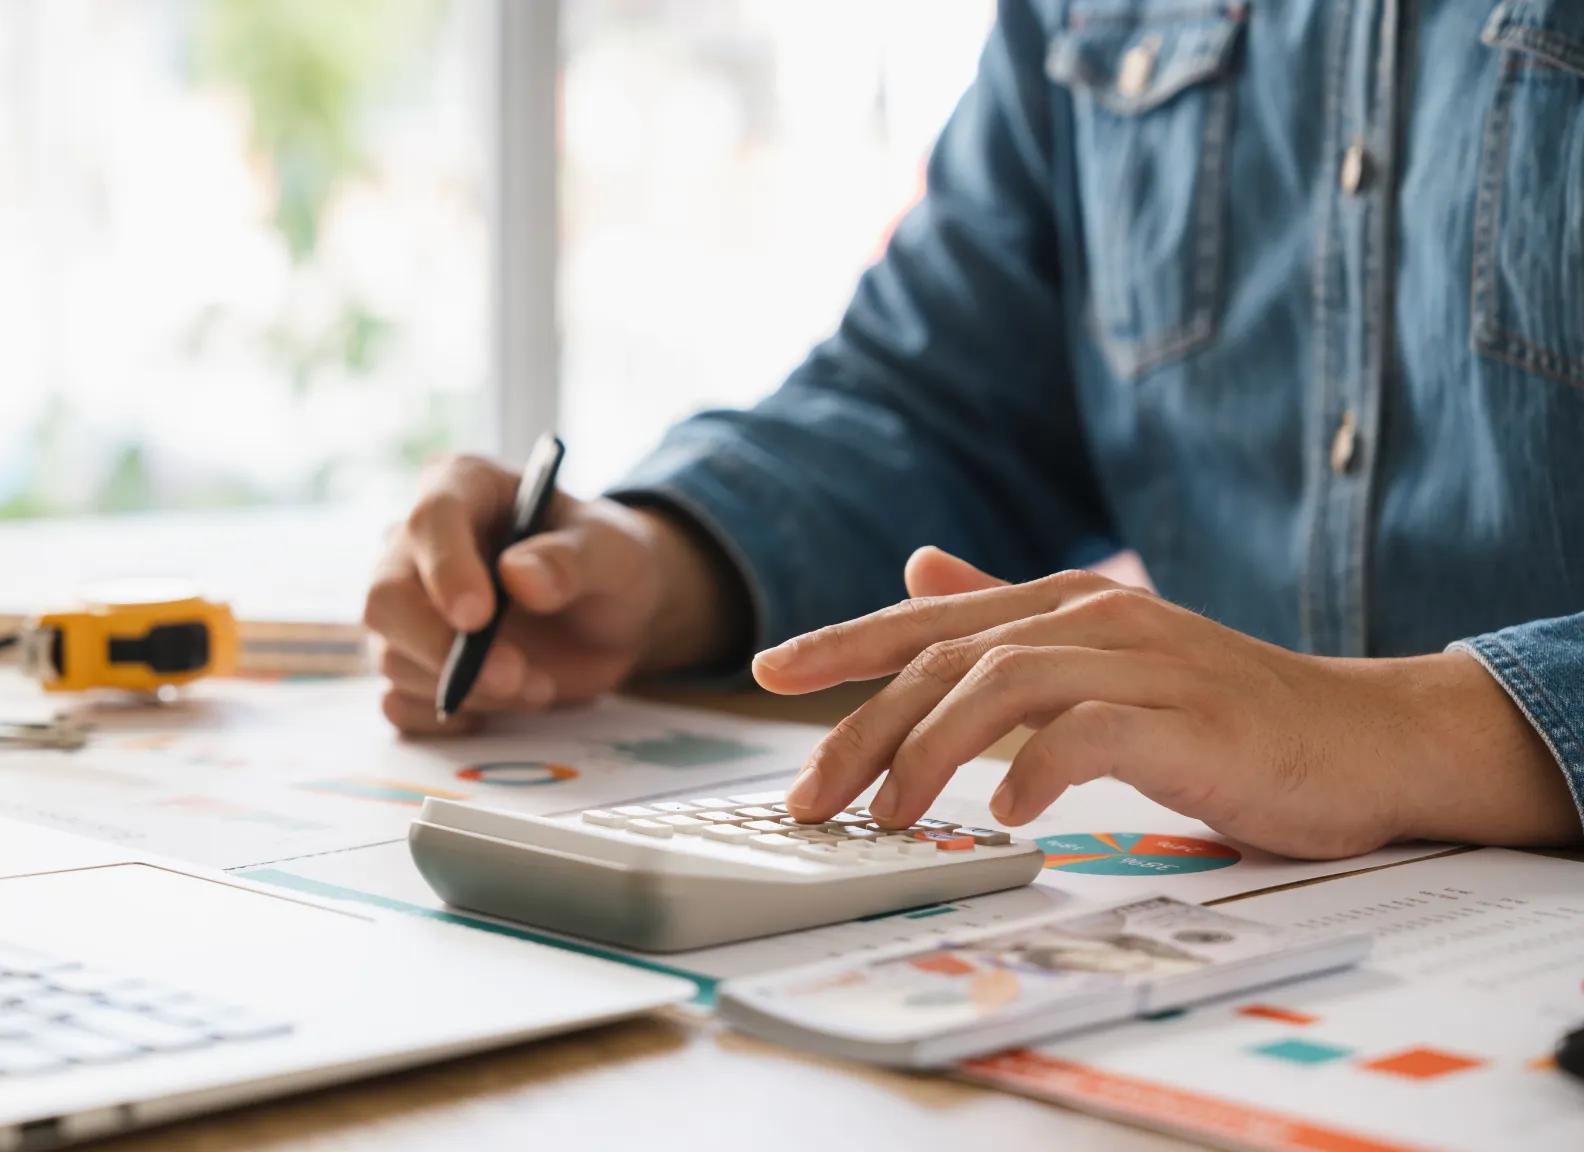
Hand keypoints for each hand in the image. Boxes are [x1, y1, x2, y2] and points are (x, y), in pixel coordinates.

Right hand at [364, 455, 739, 733]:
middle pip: (386, 599)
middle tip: (514, 676)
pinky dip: (449, 717)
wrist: (612, 618)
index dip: (446, 568)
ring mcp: (409, 608)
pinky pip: (398, 703)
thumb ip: (574, 559)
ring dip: (468, 689)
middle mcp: (418, 546)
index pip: (430, 519)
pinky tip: (502, 704)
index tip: (478, 617)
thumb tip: (520, 576)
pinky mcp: (414, 663)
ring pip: (393, 658)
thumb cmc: (609, 564)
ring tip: (538, 685)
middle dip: (442, 648)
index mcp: (463, 488)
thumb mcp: (615, 552)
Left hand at [755, 547, 1577, 857]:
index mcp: (1062, 604)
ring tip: (888, 815)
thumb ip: (1007, 615)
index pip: (928, 617)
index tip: (768, 672)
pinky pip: (1092, 733)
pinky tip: (1009, 813)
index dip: (842, 641)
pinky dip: (1038, 768)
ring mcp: (1141, 663)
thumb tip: (917, 567)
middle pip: (945, 659)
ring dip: (929, 752)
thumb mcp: (1101, 654)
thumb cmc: (1217, 708)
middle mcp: (1091, 618)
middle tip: (810, 796)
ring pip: (1002, 684)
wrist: (1358, 737)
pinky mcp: (1189, 720)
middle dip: (863, 726)